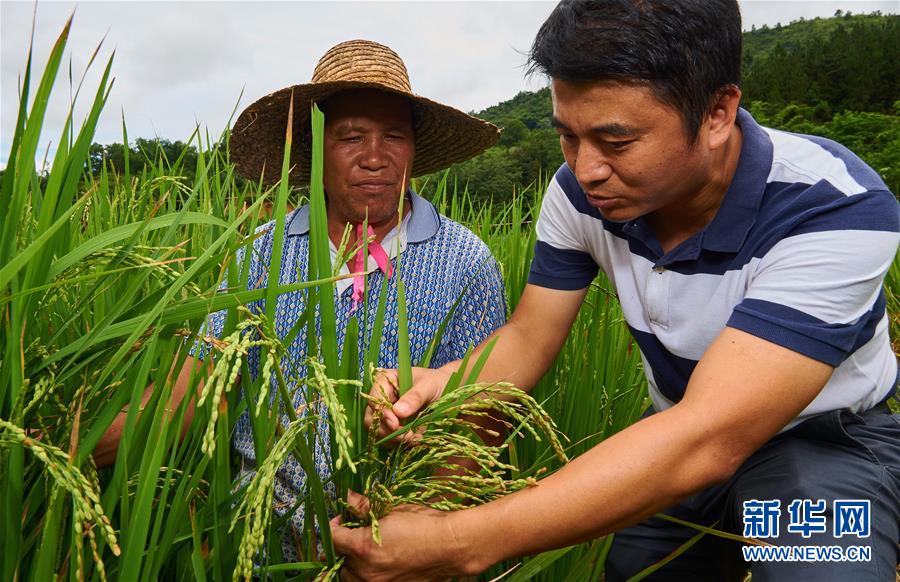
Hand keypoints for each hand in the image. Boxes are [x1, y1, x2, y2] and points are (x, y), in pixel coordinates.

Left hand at [331, 491, 475, 581]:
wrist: (451, 546)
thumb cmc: (423, 523)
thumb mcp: (392, 510)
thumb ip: (364, 506)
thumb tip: (347, 497)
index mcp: (362, 547)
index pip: (332, 538)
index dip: (334, 525)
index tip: (342, 519)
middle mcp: (365, 571)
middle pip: (339, 562)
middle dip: (345, 548)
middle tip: (357, 535)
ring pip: (352, 577)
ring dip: (355, 565)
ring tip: (370, 551)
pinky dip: (371, 574)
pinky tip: (384, 561)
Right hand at [364, 367, 451, 443]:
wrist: (450, 392)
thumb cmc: (437, 382)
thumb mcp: (428, 385)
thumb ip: (414, 397)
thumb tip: (398, 412)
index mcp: (385, 381)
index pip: (374, 399)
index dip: (381, 413)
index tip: (395, 424)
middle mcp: (382, 398)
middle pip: (371, 418)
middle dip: (386, 430)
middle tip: (406, 436)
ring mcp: (387, 414)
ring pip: (378, 432)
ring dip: (394, 440)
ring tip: (414, 438)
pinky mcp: (394, 428)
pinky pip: (389, 440)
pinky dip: (401, 444)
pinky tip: (416, 440)